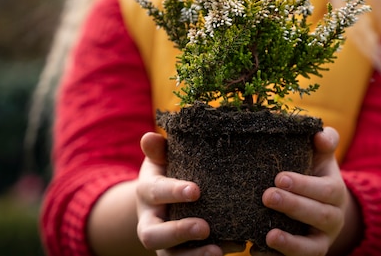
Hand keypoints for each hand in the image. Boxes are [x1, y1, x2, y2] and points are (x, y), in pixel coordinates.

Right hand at [136, 132, 222, 255]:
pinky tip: (233, 248)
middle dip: (178, 232)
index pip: (154, 192)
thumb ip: (158, 150)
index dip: (173, 192)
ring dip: (194, 255)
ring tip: (218, 250)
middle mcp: (150, 222)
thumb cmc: (168, 172)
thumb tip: (149, 136)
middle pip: (152, 235)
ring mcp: (163, 243)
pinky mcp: (178, 255)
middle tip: (204, 227)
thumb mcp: (162, 159)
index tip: (196, 191)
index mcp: (146, 193)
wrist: (162, 201)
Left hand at [258, 127, 360, 255]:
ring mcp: (321, 240)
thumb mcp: (321, 156)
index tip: (279, 177)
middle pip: (319, 216)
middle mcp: (333, 218)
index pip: (325, 190)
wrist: (321, 205)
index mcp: (336, 192)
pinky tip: (256, 251)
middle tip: (267, 196)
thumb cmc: (314, 173)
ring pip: (312, 247)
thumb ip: (325, 140)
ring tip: (269, 235)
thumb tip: (320, 134)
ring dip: (290, 243)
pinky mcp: (307, 255)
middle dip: (293, 206)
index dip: (303, 185)